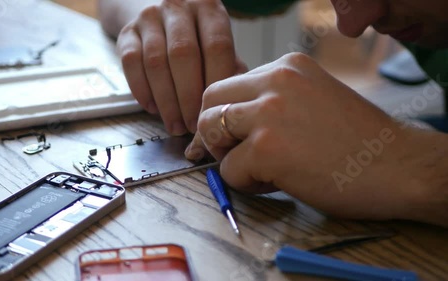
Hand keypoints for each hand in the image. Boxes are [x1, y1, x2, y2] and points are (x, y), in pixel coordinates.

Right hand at [116, 0, 246, 134]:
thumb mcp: (219, 47)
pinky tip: (153, 108)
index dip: (214, 84)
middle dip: (188, 97)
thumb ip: (228, 71)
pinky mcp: (127, 31)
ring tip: (175, 125)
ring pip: (155, 62)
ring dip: (166, 100)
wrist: (160, 18)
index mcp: (209, 8)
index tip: (213, 113)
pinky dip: (142, 90)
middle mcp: (178, 6)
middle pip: (183, 55)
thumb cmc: (197, 40)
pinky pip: (131, 64)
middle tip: (192, 125)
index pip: (216, 47)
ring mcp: (149, 17)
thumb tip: (228, 107)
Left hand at [186, 52, 447, 223]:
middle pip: (209, 102)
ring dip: (227, 156)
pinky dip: (245, 182)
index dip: (224, 115)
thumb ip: (273, 101)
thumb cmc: (359, 141)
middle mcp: (274, 81)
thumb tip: (232, 121)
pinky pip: (228, 170)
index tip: (233, 137)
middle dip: (214, 132)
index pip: (227, 86)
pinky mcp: (266, 148)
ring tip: (259, 169)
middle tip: (235, 154)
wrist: (399, 167)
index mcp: (286, 67)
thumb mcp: (313, 98)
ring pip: (210, 131)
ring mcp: (268, 113)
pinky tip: (277, 182)